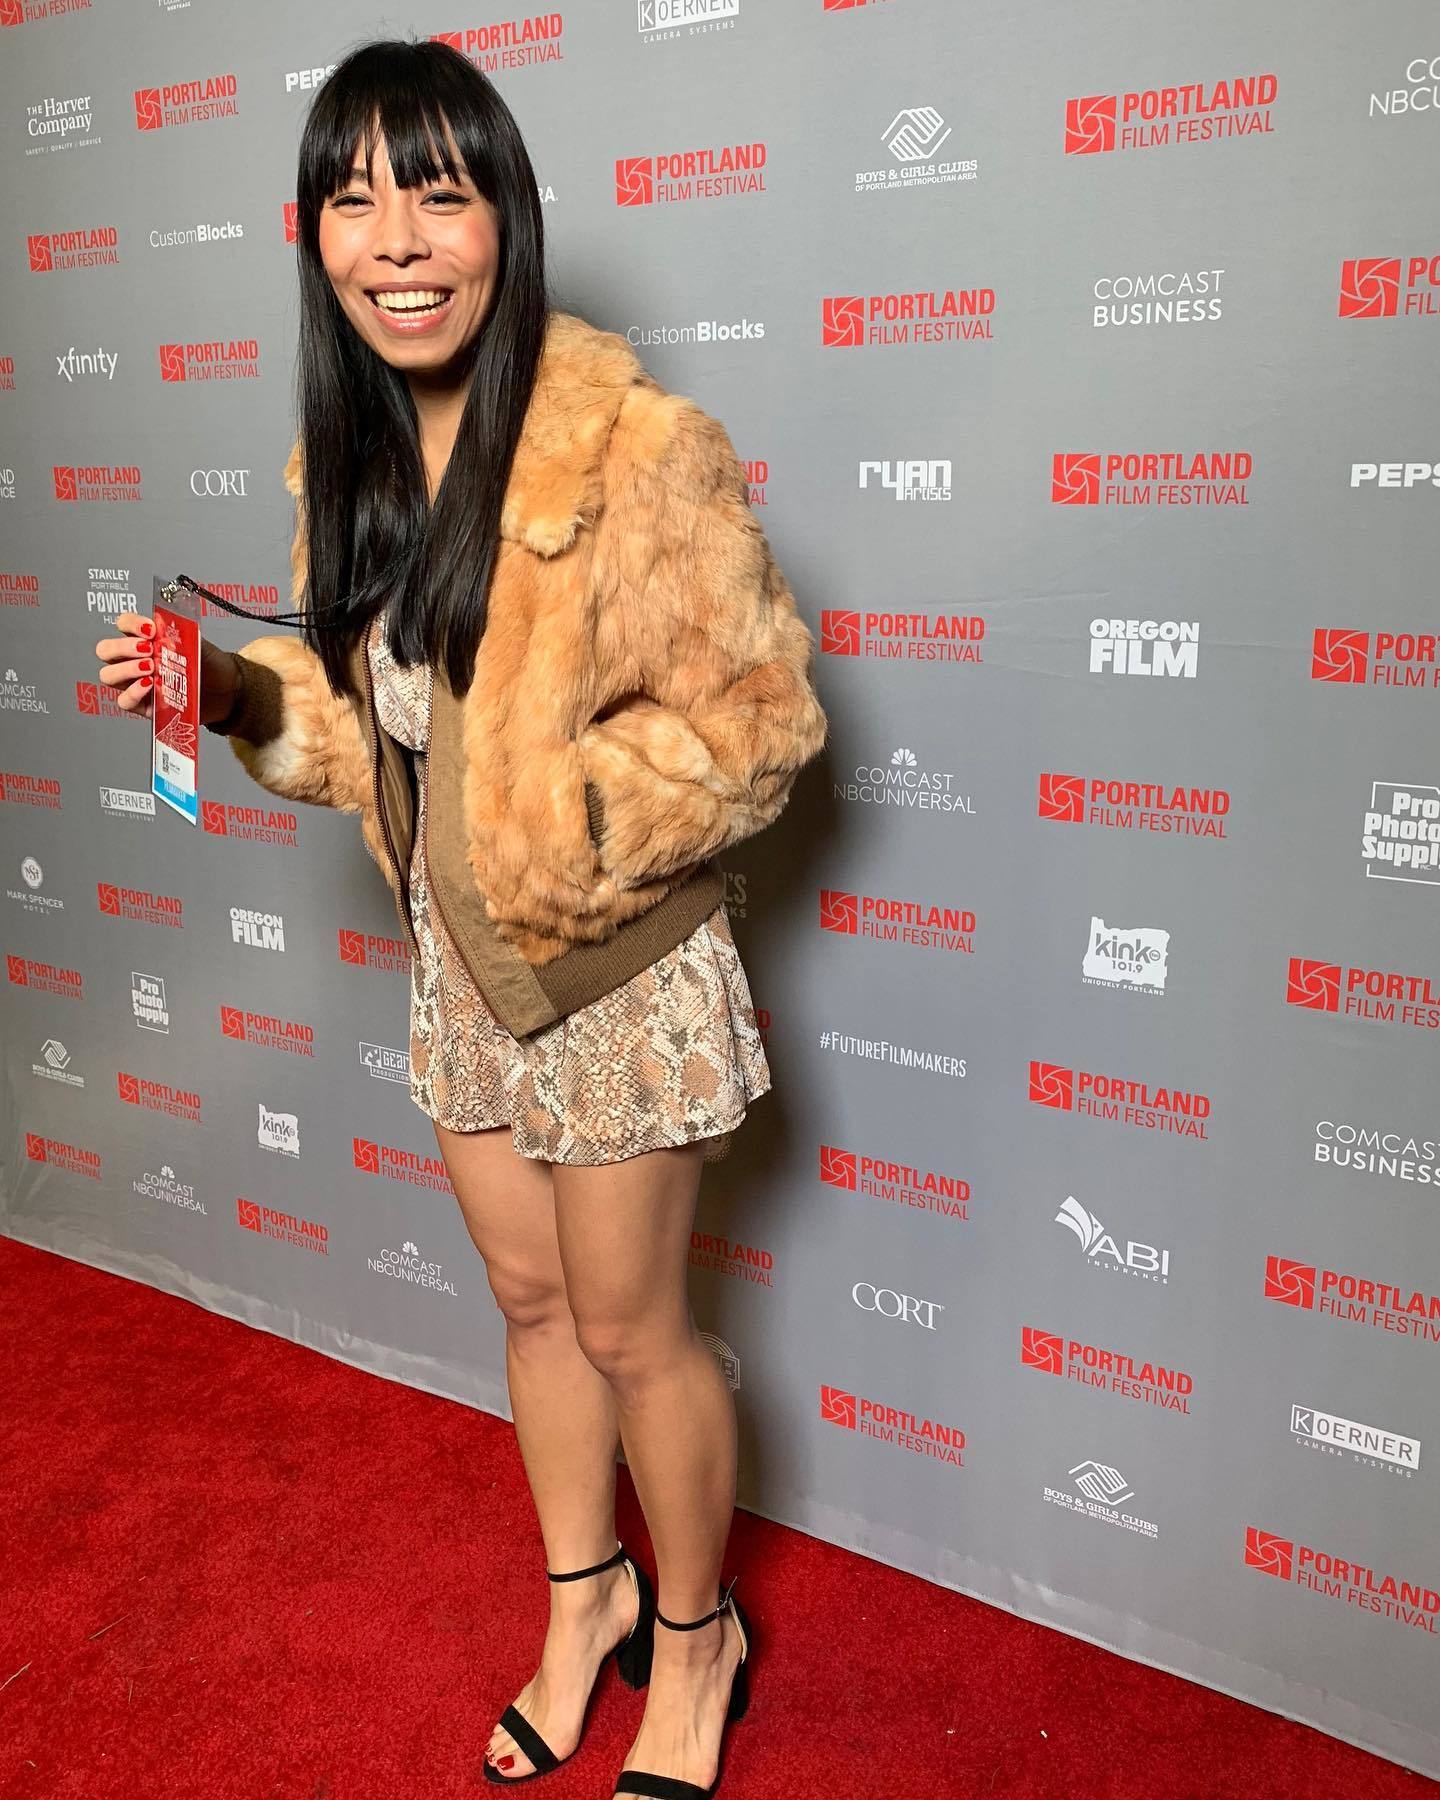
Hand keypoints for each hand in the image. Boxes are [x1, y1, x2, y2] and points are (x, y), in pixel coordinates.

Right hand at [94, 612, 239, 723]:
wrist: (226, 690)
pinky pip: (124, 701)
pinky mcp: (143, 706)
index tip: (150, 629)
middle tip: (146, 650)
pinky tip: (150, 685)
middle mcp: (134, 660)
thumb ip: (179, 633)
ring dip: (126, 669)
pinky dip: (134, 692)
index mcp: (144, 640)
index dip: (130, 624)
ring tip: (150, 667)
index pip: (123, 625)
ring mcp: (135, 683)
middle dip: (122, 647)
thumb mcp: (197, 643)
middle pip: (105, 651)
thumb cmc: (208, 665)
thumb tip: (164, 625)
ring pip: (108, 675)